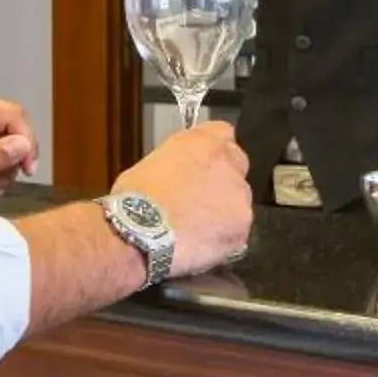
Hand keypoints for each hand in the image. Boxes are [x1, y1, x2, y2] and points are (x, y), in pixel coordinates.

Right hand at [114, 123, 252, 278]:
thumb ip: (177, 161)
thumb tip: (180, 171)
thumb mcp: (150, 164)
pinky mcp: (241, 227)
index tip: (204, 163)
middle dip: (221, 181)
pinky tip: (200, 243)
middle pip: (236, 166)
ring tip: (194, 228)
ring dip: (223, 211)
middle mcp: (228, 164)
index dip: (212, 151)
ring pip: (238, 202)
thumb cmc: (136, 202)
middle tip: (198, 200)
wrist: (141, 235)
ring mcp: (239, 197)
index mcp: (204, 143)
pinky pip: (236, 231)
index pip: (223, 132)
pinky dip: (223, 238)